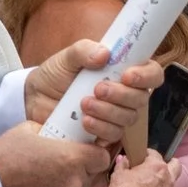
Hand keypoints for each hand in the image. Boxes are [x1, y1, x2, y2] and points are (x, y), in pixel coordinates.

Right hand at [0, 123, 113, 186]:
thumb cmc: (2, 159)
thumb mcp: (26, 131)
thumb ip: (49, 130)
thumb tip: (58, 131)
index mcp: (72, 158)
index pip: (103, 157)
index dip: (95, 153)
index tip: (85, 151)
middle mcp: (74, 181)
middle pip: (92, 174)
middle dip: (81, 168)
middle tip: (61, 163)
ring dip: (69, 183)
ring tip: (46, 177)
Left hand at [24, 40, 164, 144]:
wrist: (35, 99)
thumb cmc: (56, 75)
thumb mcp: (66, 58)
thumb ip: (84, 50)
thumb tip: (104, 54)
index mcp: (124, 72)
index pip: (152, 74)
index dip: (146, 76)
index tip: (127, 76)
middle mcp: (126, 94)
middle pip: (142, 99)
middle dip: (121, 95)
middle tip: (98, 89)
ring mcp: (116, 115)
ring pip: (129, 118)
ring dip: (108, 111)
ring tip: (84, 103)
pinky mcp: (104, 133)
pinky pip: (114, 135)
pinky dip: (100, 128)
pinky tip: (84, 121)